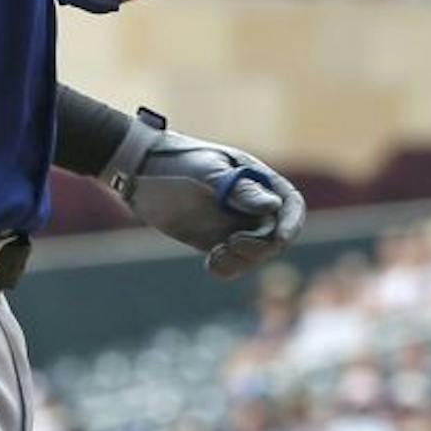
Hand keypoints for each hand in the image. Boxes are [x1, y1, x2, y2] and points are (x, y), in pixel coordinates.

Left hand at [104, 109, 306, 278]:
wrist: (139, 172)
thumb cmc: (175, 161)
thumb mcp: (207, 172)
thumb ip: (240, 189)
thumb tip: (273, 206)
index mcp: (257, 179)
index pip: (290, 204)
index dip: (291, 223)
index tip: (278, 239)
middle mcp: (250, 204)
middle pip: (275, 235)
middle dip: (259, 246)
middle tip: (230, 244)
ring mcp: (234, 224)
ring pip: (256, 254)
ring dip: (242, 260)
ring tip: (216, 254)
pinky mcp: (215, 240)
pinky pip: (233, 263)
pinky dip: (227, 268)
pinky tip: (210, 263)